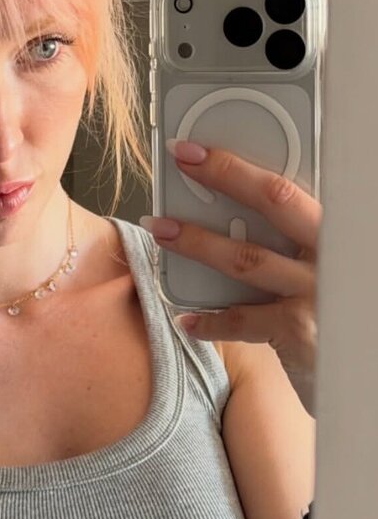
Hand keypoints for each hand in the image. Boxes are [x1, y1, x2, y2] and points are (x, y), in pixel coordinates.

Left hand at [140, 139, 320, 415]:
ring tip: (161, 230)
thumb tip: (235, 210)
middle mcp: (334, 253)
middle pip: (274, 201)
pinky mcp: (301, 332)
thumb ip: (296, 241)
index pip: (288, 185)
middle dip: (223, 176)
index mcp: (336, 230)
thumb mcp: (326, 265)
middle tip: (180, 161)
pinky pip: (242, 321)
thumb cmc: (335, 308)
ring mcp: (318, 292)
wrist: (363, 369)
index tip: (197, 149)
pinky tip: (186, 319)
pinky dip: (210, 322)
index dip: (238, 164)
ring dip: (197, 242)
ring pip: (247, 258)